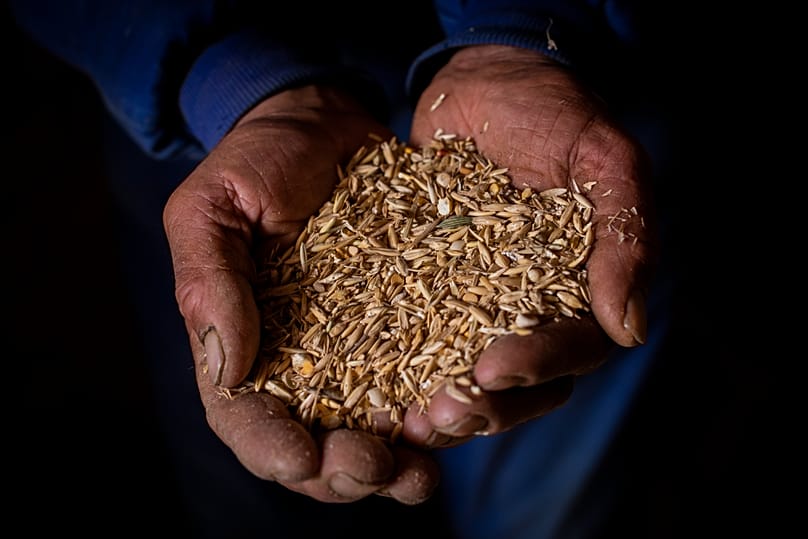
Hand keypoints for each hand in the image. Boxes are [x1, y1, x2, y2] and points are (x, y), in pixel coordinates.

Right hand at [163, 85, 438, 502]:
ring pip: (376, 429)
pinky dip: (440, 407)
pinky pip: (424, 378)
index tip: (299, 458)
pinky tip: (461, 413)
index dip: (270, 449)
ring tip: (424, 473)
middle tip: (376, 468)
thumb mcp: (211, 208)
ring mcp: (358, 348)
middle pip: (317, 444)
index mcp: (243, 345)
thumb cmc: (254, 161)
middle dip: (345, 472)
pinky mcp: (410, 324)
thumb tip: (229, 369)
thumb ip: (209, 284)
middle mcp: (302, 361)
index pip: (247, 419)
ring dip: (400, 463)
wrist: (320, 123)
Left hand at [403, 45, 656, 445]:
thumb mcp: (601, 160)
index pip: (570, 348)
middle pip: (515, 380)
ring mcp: (472, 300)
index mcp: (578, 289)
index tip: (495, 368)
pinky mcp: (424, 284)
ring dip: (435, 399)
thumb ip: (624, 236)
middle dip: (482, 405)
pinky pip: (410, 330)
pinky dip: (392, 361)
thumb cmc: (555, 112)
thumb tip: (629, 328)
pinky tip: (366, 382)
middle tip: (441, 415)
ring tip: (403, 419)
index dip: (537, 366)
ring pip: (459, 369)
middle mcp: (527, 306)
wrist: (485, 80)